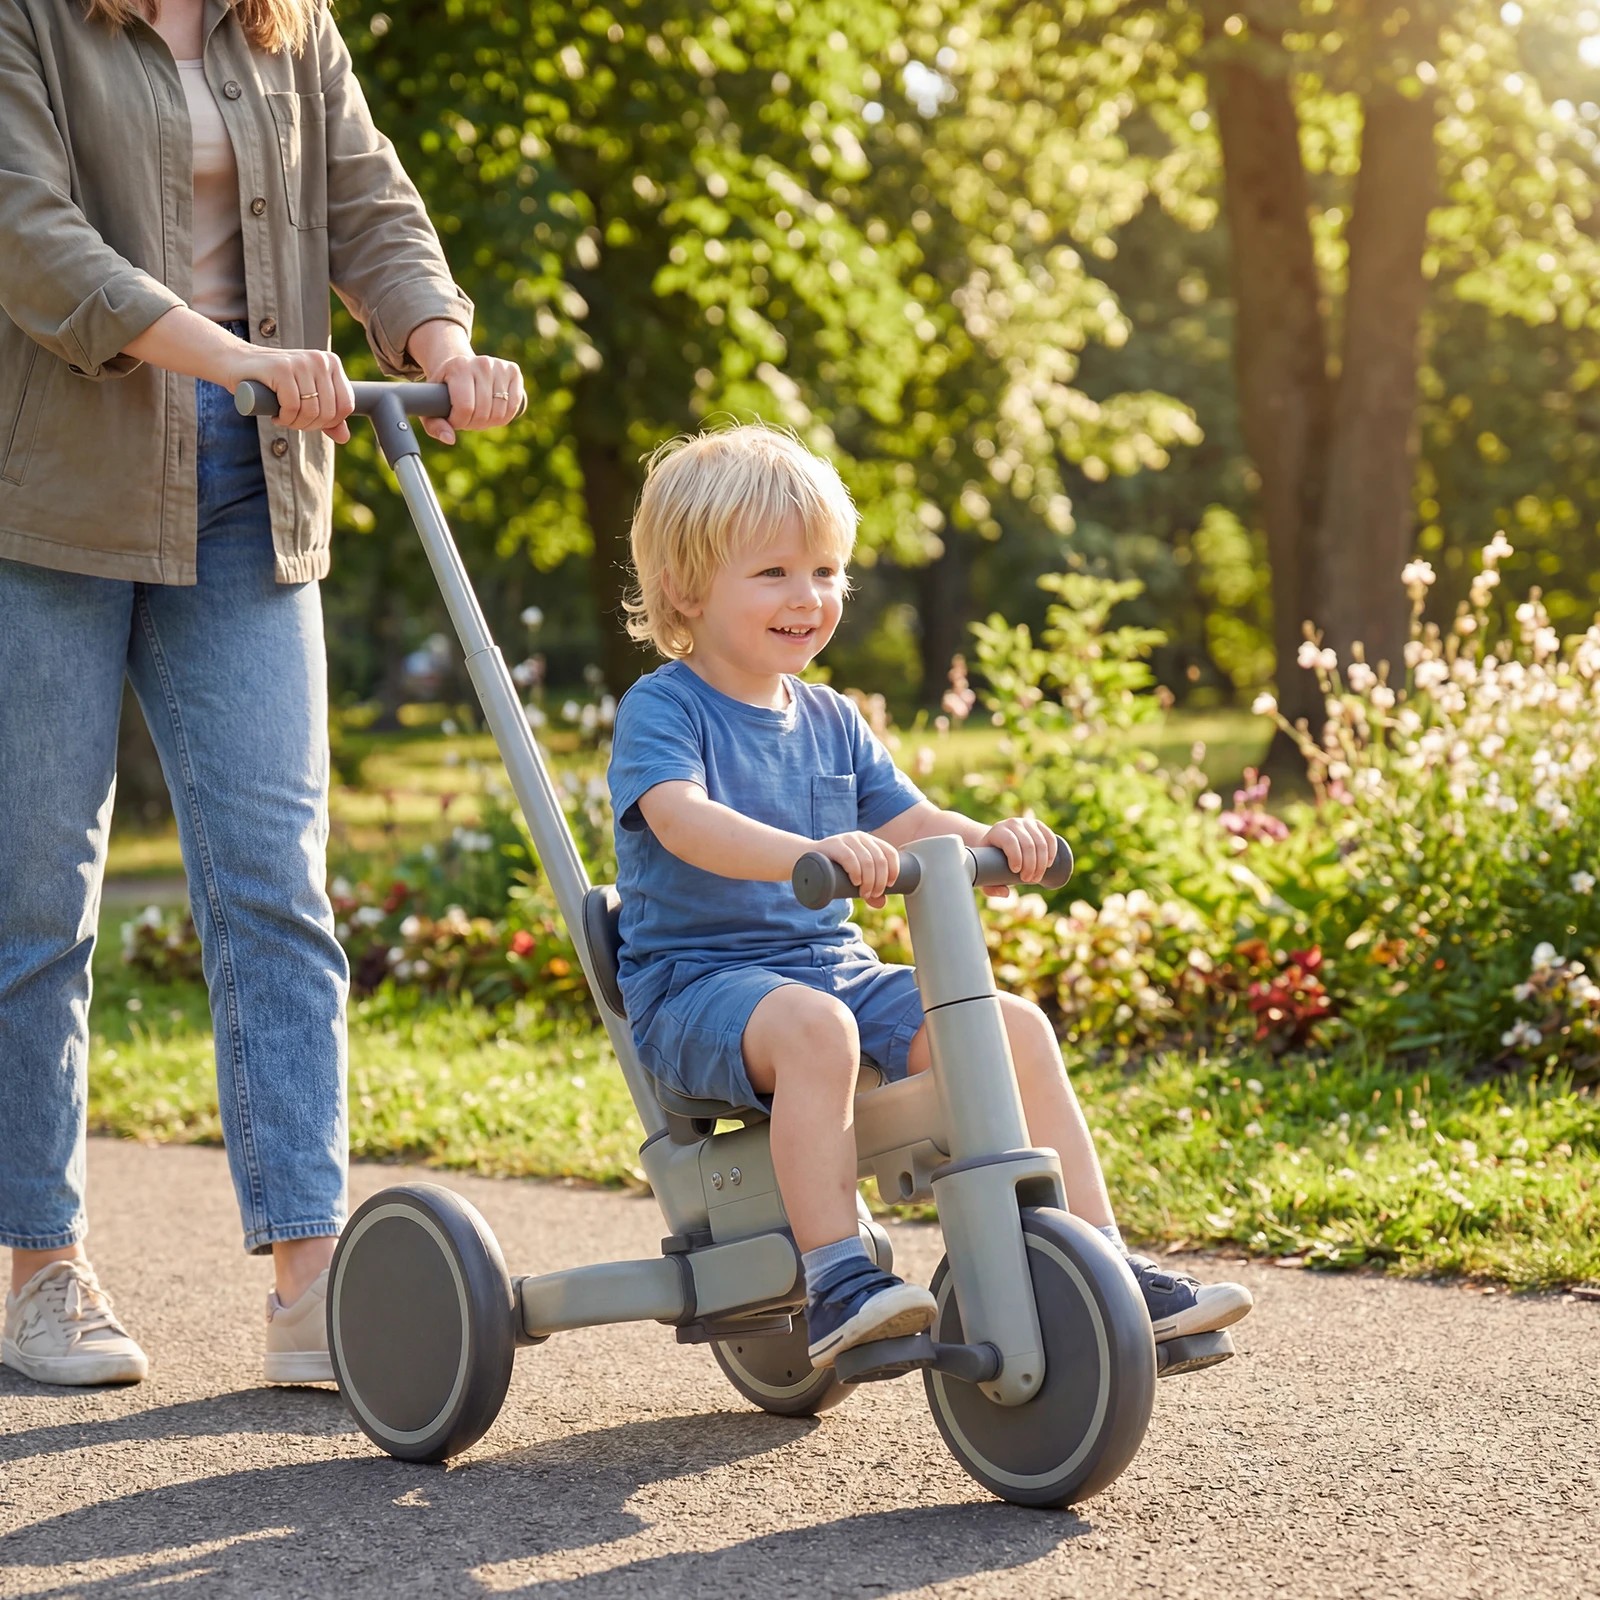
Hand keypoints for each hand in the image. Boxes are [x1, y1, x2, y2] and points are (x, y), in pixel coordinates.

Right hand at [225, 346, 354, 442]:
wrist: (236, 363)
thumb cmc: (274, 382)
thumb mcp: (306, 397)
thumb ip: (328, 417)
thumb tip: (345, 437)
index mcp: (331, 362)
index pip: (346, 404)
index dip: (330, 422)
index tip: (311, 421)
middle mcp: (319, 359)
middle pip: (329, 411)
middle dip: (310, 426)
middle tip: (293, 421)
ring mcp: (301, 362)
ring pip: (312, 411)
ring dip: (296, 424)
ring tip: (284, 418)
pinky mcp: (282, 369)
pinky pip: (293, 407)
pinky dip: (285, 418)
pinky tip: (276, 415)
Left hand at [406, 321, 523, 444]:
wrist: (460, 367)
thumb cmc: (445, 391)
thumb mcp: (432, 406)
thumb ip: (435, 425)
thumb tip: (450, 439)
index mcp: (458, 367)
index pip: (465, 408)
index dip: (459, 422)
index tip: (454, 420)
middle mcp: (481, 363)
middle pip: (483, 412)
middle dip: (473, 424)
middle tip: (466, 418)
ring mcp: (499, 366)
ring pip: (499, 413)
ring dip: (489, 422)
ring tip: (478, 415)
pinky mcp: (513, 371)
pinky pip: (514, 406)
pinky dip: (504, 416)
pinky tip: (493, 412)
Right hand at [815, 831, 899, 906]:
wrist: (808, 860)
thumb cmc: (834, 870)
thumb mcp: (854, 878)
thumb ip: (868, 889)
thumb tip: (881, 903)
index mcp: (870, 841)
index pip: (889, 852)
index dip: (894, 870)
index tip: (890, 885)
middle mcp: (861, 837)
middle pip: (880, 859)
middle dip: (880, 881)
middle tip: (873, 894)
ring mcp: (847, 839)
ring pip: (867, 861)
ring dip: (870, 881)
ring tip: (864, 894)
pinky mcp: (834, 844)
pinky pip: (850, 858)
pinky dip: (856, 872)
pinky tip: (856, 882)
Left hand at [980, 815, 1055, 894]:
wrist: (996, 841)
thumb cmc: (989, 859)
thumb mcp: (985, 872)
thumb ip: (990, 887)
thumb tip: (1006, 893)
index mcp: (998, 831)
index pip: (1010, 842)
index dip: (1016, 857)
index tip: (1016, 872)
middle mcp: (1012, 823)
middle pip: (1028, 844)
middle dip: (1031, 866)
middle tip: (1028, 880)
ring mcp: (1027, 823)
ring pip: (1040, 842)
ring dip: (1042, 863)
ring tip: (1037, 877)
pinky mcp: (1038, 825)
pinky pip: (1050, 836)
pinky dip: (1052, 851)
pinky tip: (1049, 864)